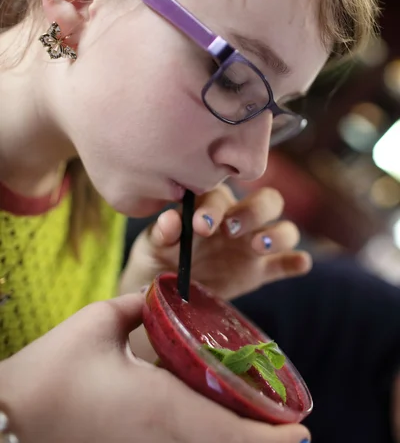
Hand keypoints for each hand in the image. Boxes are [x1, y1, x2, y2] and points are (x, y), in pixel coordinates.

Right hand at [0, 294, 310, 442]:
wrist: (10, 417)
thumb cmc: (51, 370)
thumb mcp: (96, 324)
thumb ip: (136, 305)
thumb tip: (160, 293)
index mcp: (157, 405)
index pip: (227, 429)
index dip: (268, 436)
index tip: (301, 431)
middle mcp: (158, 438)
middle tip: (293, 434)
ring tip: (263, 432)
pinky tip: (214, 429)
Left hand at [120, 185, 310, 299]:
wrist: (165, 289)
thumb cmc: (157, 256)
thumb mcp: (153, 245)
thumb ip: (162, 232)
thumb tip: (170, 221)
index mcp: (212, 205)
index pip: (222, 196)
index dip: (215, 207)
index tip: (202, 226)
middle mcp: (239, 218)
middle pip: (266, 201)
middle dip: (254, 212)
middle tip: (232, 231)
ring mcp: (253, 245)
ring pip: (284, 229)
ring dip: (278, 235)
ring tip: (257, 248)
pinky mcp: (261, 271)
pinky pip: (286, 263)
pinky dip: (296, 262)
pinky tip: (299, 263)